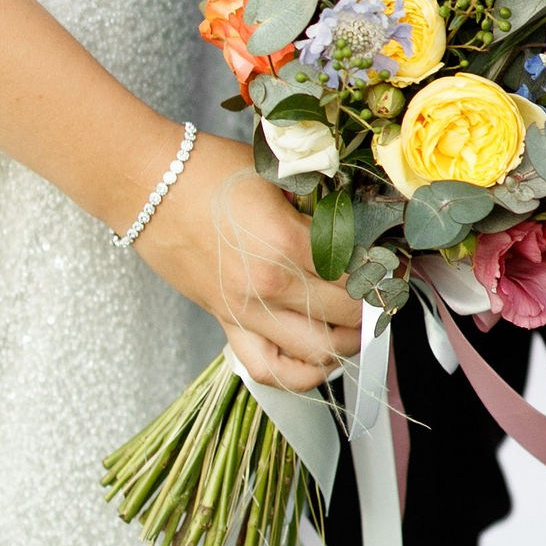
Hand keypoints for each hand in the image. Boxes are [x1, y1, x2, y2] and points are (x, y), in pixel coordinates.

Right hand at [139, 135, 364, 390]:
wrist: (148, 185)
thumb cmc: (208, 170)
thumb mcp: (276, 174)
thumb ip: (317, 203)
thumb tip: (360, 218)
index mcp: (287, 244)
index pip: (358, 274)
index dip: (386, 271)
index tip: (397, 264)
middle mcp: (269, 287)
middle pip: (345, 318)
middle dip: (374, 307)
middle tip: (385, 291)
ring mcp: (246, 312)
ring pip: (315, 355)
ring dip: (347, 344)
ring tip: (359, 325)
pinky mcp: (226, 322)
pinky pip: (268, 369)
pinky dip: (300, 374)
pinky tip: (319, 358)